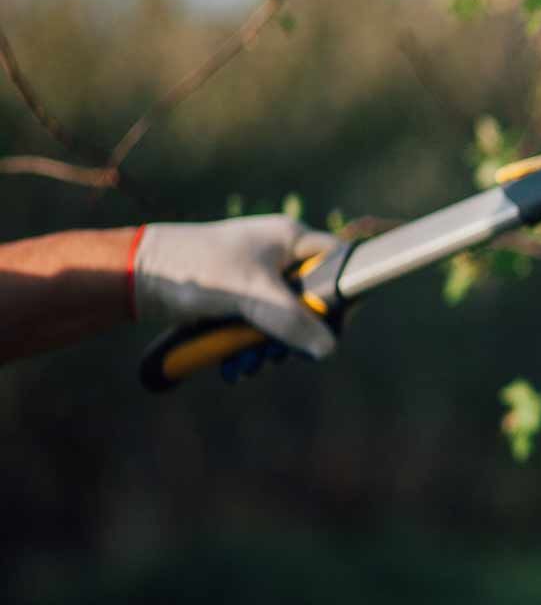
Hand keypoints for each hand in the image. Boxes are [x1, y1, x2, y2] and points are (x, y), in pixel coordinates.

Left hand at [132, 215, 340, 358]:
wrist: (136, 274)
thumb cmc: (198, 270)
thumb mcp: (252, 296)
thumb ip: (293, 321)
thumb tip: (328, 348)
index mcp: (290, 239)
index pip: (338, 263)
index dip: (340, 298)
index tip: (330, 329)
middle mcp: (278, 255)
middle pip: (311, 300)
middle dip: (294, 335)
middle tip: (277, 355)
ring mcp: (257, 275)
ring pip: (283, 318)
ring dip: (267, 347)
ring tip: (245, 366)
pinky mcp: (236, 295)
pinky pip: (257, 324)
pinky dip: (247, 345)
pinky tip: (233, 364)